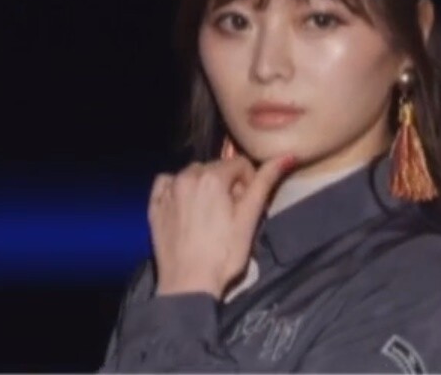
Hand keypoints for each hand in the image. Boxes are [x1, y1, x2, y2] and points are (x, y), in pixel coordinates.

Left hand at [147, 154, 296, 298]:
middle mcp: (186, 176)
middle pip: (215, 168)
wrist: (188, 284)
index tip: (247, 207)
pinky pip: (167, 183)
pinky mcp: (154, 205)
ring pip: (192, 174)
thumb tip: (287, 155)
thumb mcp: (249, 218)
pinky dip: (178, 188)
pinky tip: (185, 207)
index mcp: (212, 176)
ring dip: (203, 186)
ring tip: (210, 214)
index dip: (249, 183)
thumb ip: (265, 183)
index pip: (240, 164)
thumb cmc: (224, 254)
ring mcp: (167, 190)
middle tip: (231, 214)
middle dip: (227, 184)